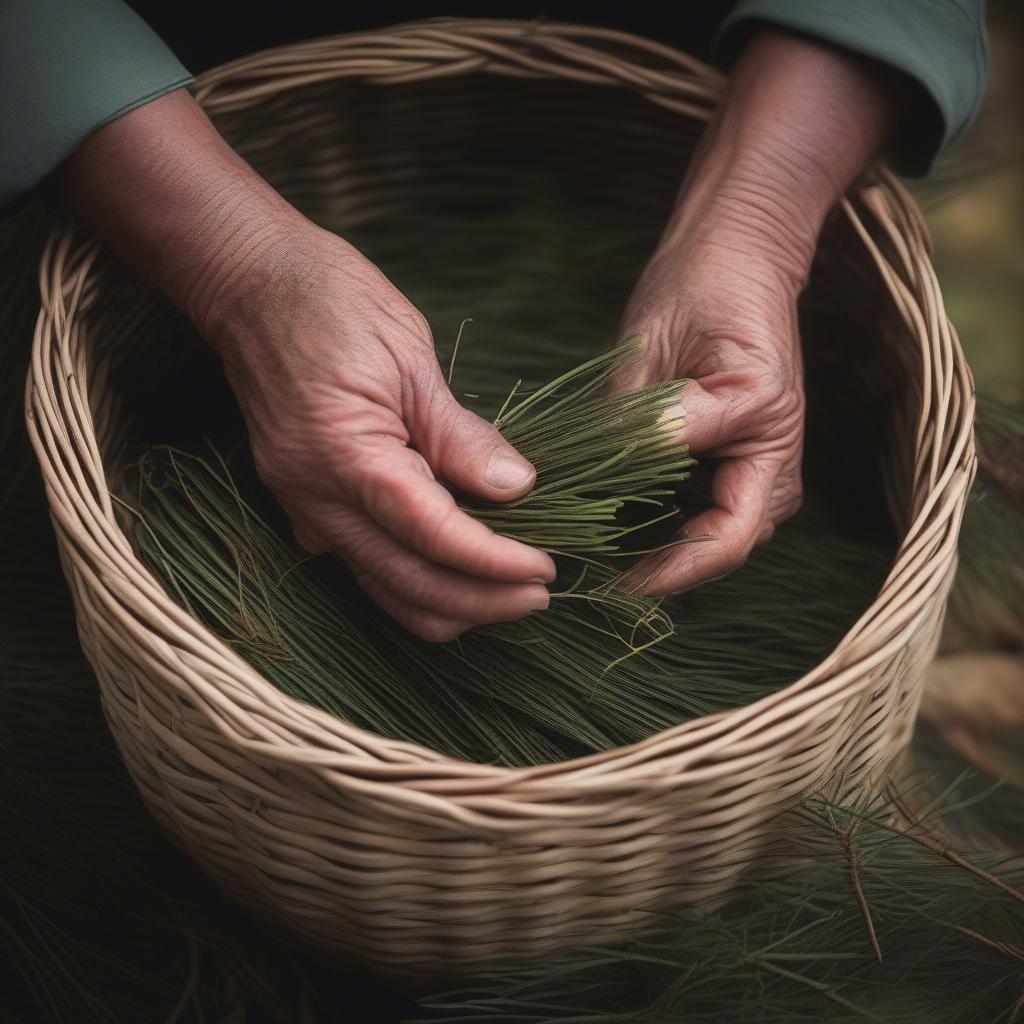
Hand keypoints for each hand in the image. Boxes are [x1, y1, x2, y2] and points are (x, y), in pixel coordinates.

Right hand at [213, 225, 555, 640]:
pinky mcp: (309, 508)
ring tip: (510, 592)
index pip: (433, 537)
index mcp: (344, 456)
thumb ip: (459, 435)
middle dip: (481, 601)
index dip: (494, 563)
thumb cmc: (332, 304)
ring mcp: (305, 509)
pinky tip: (463, 569)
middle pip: (409, 585)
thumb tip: (516, 487)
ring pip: (385, 591)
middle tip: (540, 594)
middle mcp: (316, 499)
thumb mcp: (410, 357)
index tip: (544, 570)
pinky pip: (369, 567)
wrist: (253, 285)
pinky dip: (420, 582)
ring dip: (452, 604)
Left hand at [617, 30, 901, 594]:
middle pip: (712, 548)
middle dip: (653, 567)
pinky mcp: (721, 462)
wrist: (731, 253)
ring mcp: (747, 468)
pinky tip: (599, 520)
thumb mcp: (669, 349)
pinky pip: (684, 511)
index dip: (670, 571)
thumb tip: (616, 478)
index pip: (725, 539)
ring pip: (694, 535)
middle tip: (582, 568)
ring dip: (646, 549)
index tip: (613, 582)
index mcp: (768, 439)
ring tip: (583, 548)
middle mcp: (767, 468)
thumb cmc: (705, 288)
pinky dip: (645, 522)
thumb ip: (650, 420)